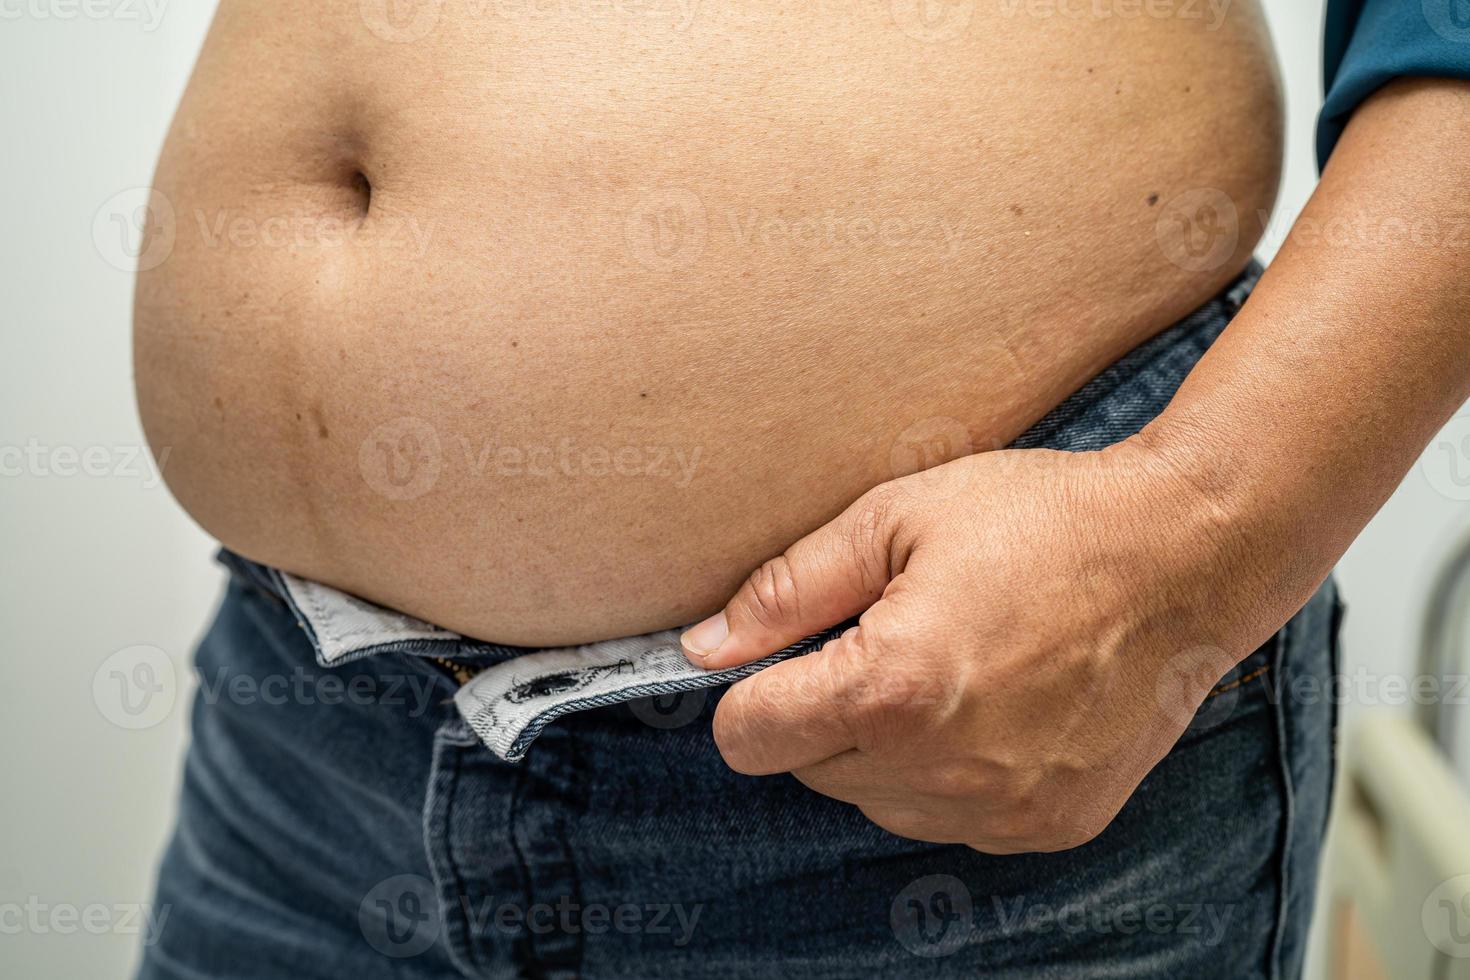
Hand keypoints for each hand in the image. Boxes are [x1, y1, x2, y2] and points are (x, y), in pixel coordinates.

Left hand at [679, 434, 1294, 852]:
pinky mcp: (1048, 827)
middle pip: (808, 770)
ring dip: (884, 748)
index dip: (751, 691)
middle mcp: (941, 770)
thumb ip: (787, 589)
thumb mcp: (897, 518)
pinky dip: (949, 773)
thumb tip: (704, 646)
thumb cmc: (1043, 520)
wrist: (1187, 555)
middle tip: (886, 638)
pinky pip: (951, 818)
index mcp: (891, 689)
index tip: (788, 654)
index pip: (747, 739)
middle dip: (823, 709)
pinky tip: (995, 706)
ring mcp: (1000, 809)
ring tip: (949, 668)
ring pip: (876, 801)